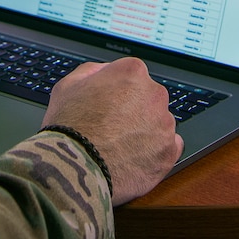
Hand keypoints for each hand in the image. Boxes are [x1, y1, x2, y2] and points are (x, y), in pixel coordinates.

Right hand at [42, 57, 182, 203]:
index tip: (107, 105)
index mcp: (132, 73)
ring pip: (159, 123)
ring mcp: (165, 124)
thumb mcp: (68, 85)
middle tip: (112, 127)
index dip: (117, 92)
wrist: (76, 168)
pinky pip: (170, 147)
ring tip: (120, 146)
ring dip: (145, 130)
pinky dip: (156, 151)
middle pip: (148, 98)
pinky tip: (136, 156)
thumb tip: (105, 72)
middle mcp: (155, 94)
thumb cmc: (69, 126)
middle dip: (134, 110)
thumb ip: (92, 71)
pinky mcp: (169, 152)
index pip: (132, 76)